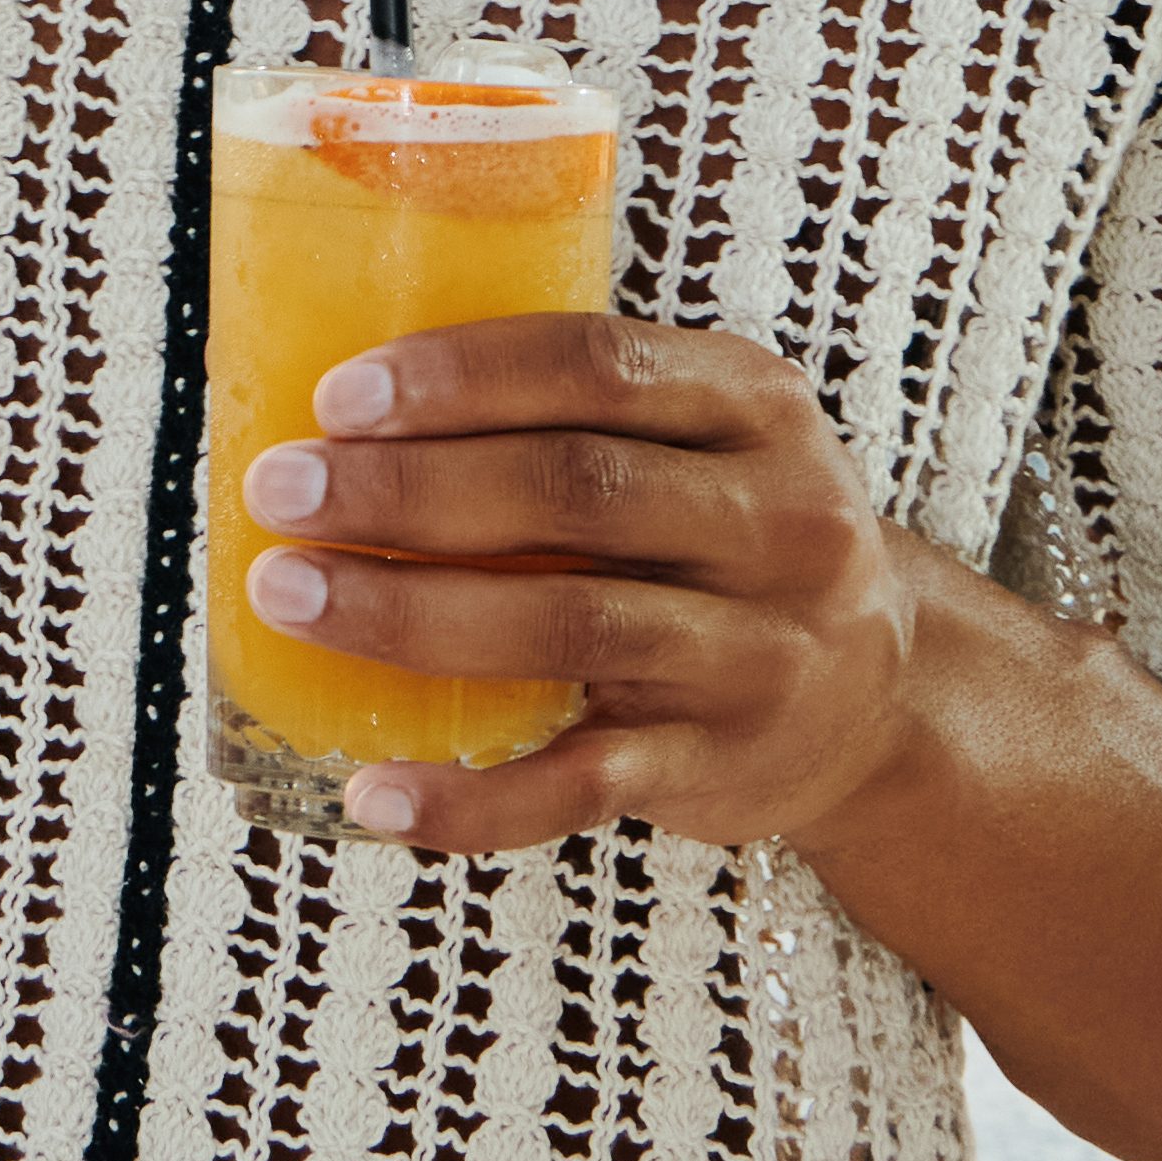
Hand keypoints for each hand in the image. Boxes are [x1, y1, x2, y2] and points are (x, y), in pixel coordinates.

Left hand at [237, 309, 934, 858]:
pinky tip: (373, 791)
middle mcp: (777, 521)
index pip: (596, 363)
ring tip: (288, 594)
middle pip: (571, 490)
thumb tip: (339, 403)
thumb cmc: (729, 533)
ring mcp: (756, 652)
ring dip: (409, 612)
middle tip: (278, 489)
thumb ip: (572, 409)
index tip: (337, 395)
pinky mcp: (720, 768)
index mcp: (755, 404)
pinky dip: (469, 797)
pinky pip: (581, 786)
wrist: (883, 697)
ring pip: (566, 625)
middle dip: (407, 488)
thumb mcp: (703, 435)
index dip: (460, 375)